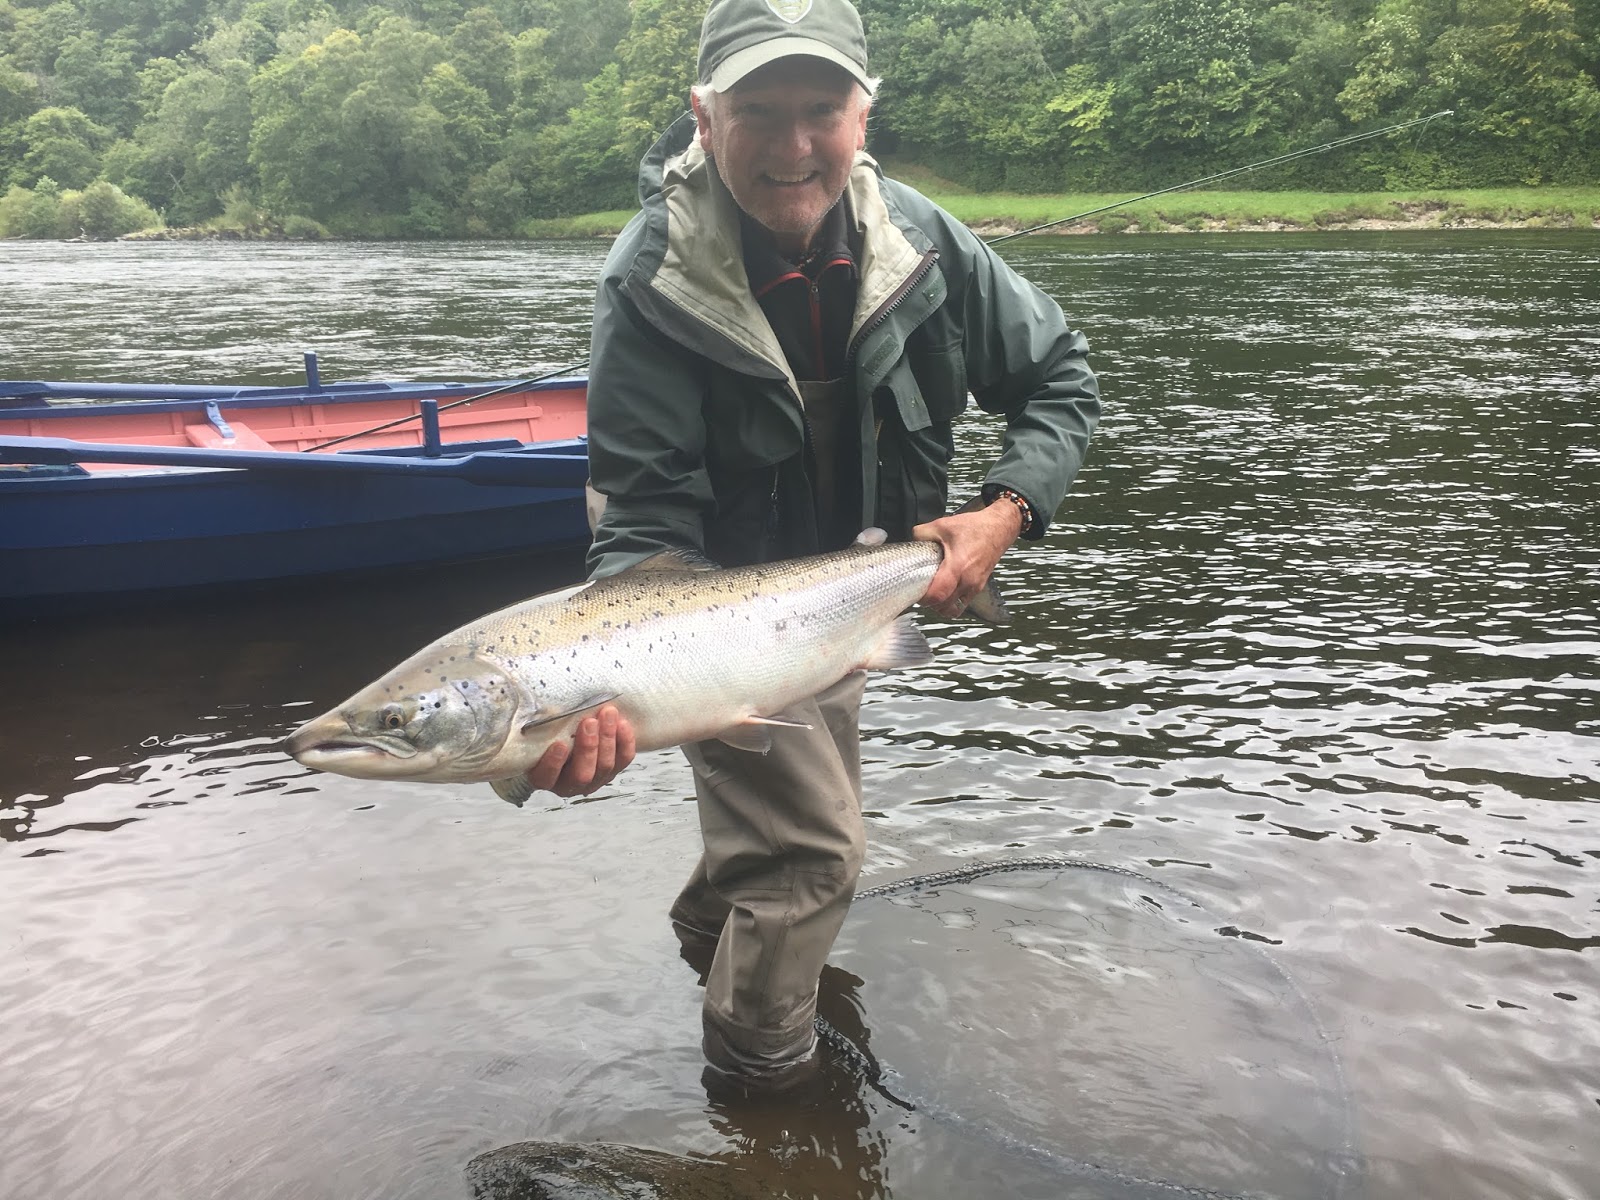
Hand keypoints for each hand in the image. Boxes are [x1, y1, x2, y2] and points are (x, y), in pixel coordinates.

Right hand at [523, 704, 636, 797]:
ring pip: (605, 767)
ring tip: (608, 714)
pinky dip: (625, 742)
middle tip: (589, 722)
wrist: (570, 734)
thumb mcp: (538, 730)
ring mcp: (594, 779)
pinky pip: (624, 760)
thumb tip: (526, 694)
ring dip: (608, 739)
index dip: (554, 763)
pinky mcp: (613, 769)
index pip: (546, 777)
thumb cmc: (548, 732)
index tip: (560, 744)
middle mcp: (569, 783)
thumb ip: (537, 722)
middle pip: (582, 774)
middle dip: (588, 747)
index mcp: (544, 776)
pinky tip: (622, 723)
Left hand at [912, 498, 1023, 617]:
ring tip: (933, 593)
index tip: (916, 590)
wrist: (998, 529)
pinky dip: (951, 604)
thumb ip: (921, 534)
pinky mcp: (978, 588)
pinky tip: (945, 592)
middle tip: (921, 591)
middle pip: (943, 607)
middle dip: (929, 603)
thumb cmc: (974, 528)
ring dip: (940, 606)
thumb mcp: (942, 525)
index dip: (923, 598)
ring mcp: (975, 587)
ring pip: (953, 610)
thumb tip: (911, 541)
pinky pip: (962, 604)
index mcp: (958, 566)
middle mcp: (968, 581)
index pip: (937, 595)